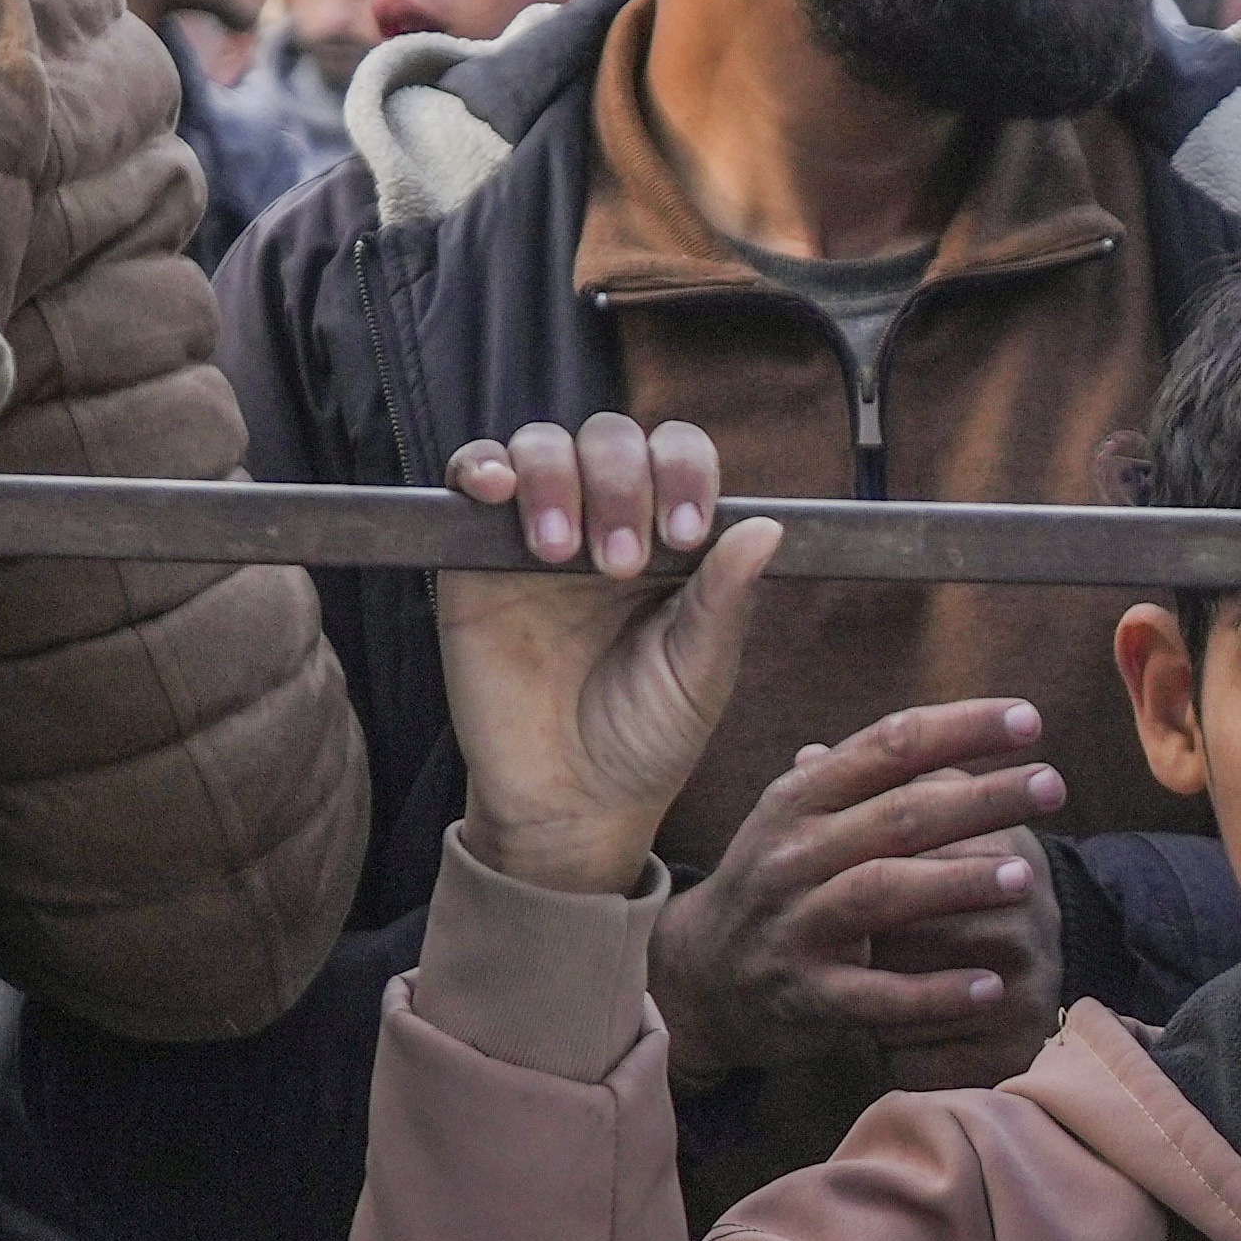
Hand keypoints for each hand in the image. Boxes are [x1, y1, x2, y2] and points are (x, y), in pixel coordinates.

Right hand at [434, 415, 784, 897]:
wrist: (568, 802)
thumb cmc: (646, 738)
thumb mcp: (700, 673)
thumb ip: (726, 599)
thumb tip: (768, 527)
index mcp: (671, 537)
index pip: (679, 457)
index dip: (683, 474)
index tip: (686, 533)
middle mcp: (605, 520)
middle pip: (611, 439)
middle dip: (621, 484)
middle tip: (622, 564)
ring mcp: (536, 531)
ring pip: (541, 446)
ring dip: (555, 479)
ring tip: (563, 555)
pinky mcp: (473, 556)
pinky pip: (471, 477)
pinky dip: (481, 465)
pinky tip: (497, 490)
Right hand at [649, 692, 1066, 1085]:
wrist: (698, 977)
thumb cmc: (773, 883)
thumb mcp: (799, 818)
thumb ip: (864, 776)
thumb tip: (947, 729)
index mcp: (800, 799)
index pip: (887, 746)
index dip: (960, 728)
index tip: (1031, 720)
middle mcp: (794, 854)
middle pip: (897, 816)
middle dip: (981, 799)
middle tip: (1053, 786)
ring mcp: (797, 925)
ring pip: (882, 894)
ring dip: (957, 883)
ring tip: (1025, 877)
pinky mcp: (806, 995)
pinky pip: (877, 995)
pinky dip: (935, 992)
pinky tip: (991, 986)